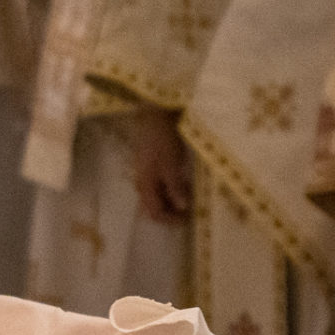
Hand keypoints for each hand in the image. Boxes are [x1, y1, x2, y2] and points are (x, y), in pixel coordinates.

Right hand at [131, 104, 192, 223]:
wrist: (155, 114)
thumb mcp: (171, 164)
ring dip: (173, 199)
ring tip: (190, 194)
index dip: (171, 220)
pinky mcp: (151, 164)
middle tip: (191, 209)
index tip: (189, 218)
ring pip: (158, 195)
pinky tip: (184, 181)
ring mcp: (146, 173)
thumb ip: (175, 187)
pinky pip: (160, 184)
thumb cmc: (163, 139)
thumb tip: (182, 207)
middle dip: (172, 211)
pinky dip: (172, 187)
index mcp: (145, 184)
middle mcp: (143, 182)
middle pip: (155, 206)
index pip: (155, 213)